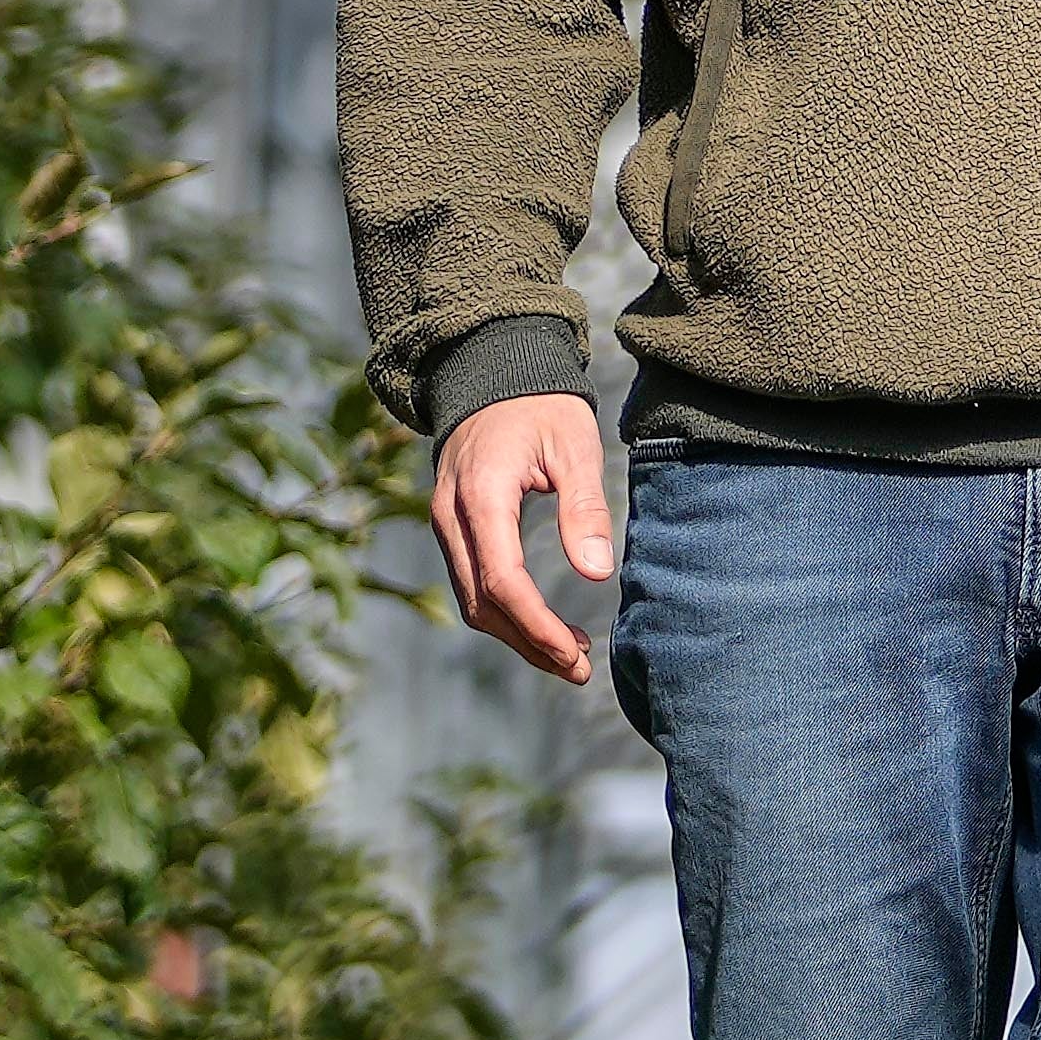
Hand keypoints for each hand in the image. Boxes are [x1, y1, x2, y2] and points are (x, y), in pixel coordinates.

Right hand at [432, 389, 618, 685]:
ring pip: (472, 601)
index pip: (502, 581)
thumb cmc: (540, 406)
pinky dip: (505, 614)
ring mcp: (444, 524)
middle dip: (530, 643)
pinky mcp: (451, 528)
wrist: (492, 370)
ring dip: (518, 635)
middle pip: (482, 603)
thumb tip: (596, 574)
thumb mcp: (574, 446)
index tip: (575, 655)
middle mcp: (450, 516)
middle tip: (580, 669)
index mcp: (481, 495)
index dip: (537, 626)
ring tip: (570, 656)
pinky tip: (543, 627)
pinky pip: (471, 584)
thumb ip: (583, 509)